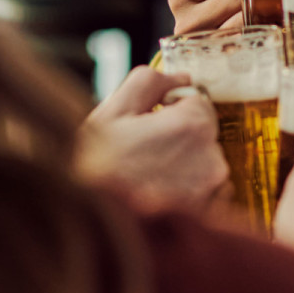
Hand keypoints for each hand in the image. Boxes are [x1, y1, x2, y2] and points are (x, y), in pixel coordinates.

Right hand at [78, 66, 230, 210]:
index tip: (150, 125)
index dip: (171, 111)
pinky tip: (158, 197)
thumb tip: (181, 77)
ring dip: (185, 168)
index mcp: (193, 124)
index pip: (198, 103)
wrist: (82, 211)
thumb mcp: (115, 108)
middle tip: (143, 153)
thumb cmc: (92, 161)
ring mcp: (210, 190)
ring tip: (148, 178)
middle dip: (179, 140)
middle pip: (204, 135)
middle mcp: (211, 157)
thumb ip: (152, 82)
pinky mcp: (206, 215)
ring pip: (206, 165)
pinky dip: (189, 195)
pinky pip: (209, 196)